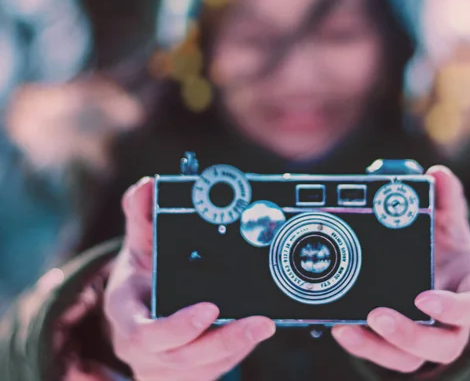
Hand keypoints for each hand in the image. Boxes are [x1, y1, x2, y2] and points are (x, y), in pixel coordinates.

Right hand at [104, 178, 275, 380]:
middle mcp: (143, 348)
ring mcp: (166, 366)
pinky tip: (256, 333)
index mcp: (127, 315)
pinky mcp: (187, 373)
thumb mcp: (138, 247)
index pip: (143, 333)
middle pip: (182, 356)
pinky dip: (236, 353)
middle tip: (259, 321)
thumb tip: (148, 185)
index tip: (208, 308)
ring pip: (202, 368)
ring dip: (236, 348)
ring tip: (265, 324)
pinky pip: (212, 371)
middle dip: (223, 341)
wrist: (137, 314)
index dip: (177, 327)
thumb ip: (141, 216)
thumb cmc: (140, 279)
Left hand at [332, 166, 469, 372]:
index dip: (453, 309)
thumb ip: (448, 200)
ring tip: (346, 329)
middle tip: (378, 315)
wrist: (447, 269)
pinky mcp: (402, 343)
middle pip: (442, 346)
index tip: (425, 299)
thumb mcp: (452, 222)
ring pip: (410, 358)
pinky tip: (340, 329)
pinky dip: (364, 346)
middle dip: (409, 335)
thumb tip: (439, 174)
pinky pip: (386, 353)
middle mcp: (454, 322)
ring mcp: (428, 337)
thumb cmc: (451, 248)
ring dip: (378, 347)